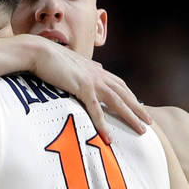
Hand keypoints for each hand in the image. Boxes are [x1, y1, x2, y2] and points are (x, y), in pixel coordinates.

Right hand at [31, 39, 150, 143]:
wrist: (39, 52)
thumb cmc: (50, 58)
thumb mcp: (73, 62)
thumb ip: (86, 67)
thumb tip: (97, 67)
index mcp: (95, 69)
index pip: (119, 84)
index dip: (130, 96)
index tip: (138, 106)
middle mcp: (98, 74)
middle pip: (124, 94)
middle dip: (138, 108)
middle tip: (148, 122)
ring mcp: (92, 81)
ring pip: (117, 102)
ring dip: (130, 117)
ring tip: (141, 130)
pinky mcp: (81, 88)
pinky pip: (95, 110)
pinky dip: (103, 124)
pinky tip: (108, 136)